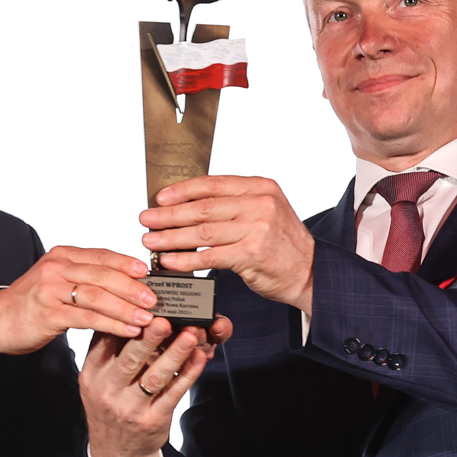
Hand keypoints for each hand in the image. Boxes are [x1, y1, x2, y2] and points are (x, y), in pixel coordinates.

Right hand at [0, 247, 157, 361]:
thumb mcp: (57, 282)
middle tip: (156, 298)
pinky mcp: (48, 312)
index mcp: (62, 256)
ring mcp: (51, 289)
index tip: (151, 273)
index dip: (128, 264)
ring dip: (127, 306)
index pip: (102, 255)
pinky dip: (111, 323)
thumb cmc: (30, 305)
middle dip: (134, 286)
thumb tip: (127, 283)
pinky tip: (128, 329)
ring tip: (148, 317)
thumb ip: (86, 278)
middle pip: (104, 273)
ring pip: (98, 294)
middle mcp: (56, 267)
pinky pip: (87, 317)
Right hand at [80, 315, 233, 456]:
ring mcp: (130, 406)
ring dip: (175, 353)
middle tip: (165, 318)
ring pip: (155, 375)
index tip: (142, 304)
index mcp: (92, 372)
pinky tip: (199, 358)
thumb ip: (108, 349)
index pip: (106, 341)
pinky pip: (173, 393)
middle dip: (149, 337)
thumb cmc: (110, 405)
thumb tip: (128, 311)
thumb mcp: (97, 378)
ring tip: (191, 334)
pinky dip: (188, 373)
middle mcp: (108, 389)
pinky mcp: (152, 419)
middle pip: (130, 358)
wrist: (116, 452)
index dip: (125, 321)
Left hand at [141, 176, 315, 313]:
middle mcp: (260, 204)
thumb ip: (235, 204)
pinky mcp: (252, 253)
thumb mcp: (265, 212)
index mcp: (261, 187)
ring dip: (171, 238)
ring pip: (203, 232)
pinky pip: (210, 256)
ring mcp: (257, 228)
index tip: (160, 198)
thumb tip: (189, 205)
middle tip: (146, 219)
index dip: (182, 190)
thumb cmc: (281, 244)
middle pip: (203, 207)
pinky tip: (170, 261)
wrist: (309, 272)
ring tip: (151, 241)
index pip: (212, 184)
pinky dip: (186, 260)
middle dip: (169, 215)